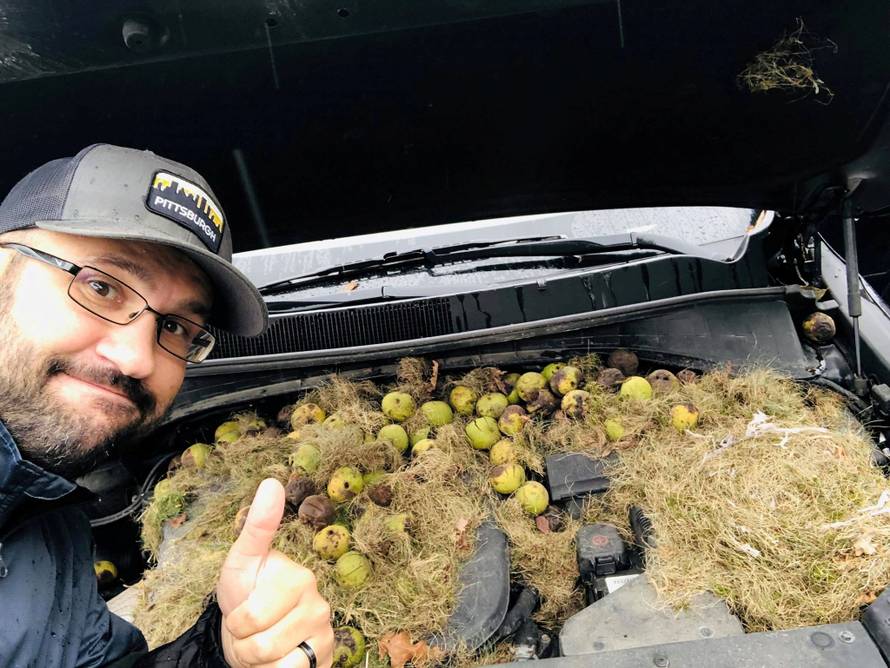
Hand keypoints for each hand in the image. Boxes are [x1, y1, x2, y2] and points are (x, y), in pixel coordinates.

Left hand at [217, 478, 333, 666]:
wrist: (251, 634)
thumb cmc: (245, 595)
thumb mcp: (241, 562)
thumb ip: (257, 525)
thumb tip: (271, 482)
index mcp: (299, 577)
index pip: (251, 617)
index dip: (237, 621)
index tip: (242, 610)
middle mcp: (318, 603)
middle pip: (263, 642)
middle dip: (245, 644)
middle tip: (250, 631)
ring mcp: (325, 633)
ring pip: (278, 662)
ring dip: (258, 661)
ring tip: (262, 645)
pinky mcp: (326, 657)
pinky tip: (279, 658)